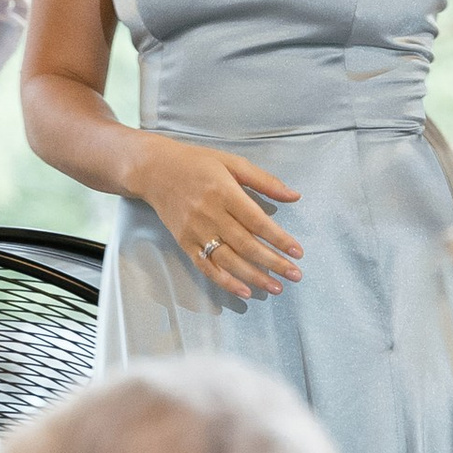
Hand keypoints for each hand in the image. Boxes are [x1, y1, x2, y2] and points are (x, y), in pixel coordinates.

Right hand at [140, 136, 302, 300]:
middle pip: (246, 244)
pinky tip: (244, 290)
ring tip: (276, 287)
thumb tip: (294, 196)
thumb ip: (264, 180)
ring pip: (228, 260)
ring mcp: (195, 231)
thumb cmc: (197, 163)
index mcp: (224, 192)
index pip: (257, 221)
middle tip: (295, 275)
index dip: (279, 239)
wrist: (154, 170)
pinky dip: (225, 281)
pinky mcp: (184, 243)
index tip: (298, 252)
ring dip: (254, 276)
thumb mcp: (233, 162)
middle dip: (273, 262)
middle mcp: (210, 214)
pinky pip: (206, 267)